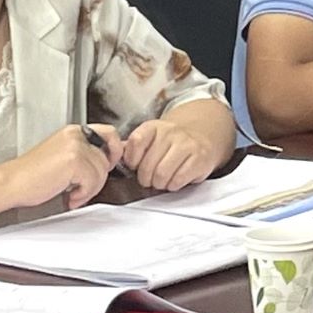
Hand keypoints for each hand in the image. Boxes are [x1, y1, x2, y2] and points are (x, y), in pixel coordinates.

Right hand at [8, 125, 112, 210]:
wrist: (11, 183)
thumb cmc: (31, 175)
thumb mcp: (61, 157)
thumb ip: (84, 155)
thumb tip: (110, 161)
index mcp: (72, 132)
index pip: (110, 133)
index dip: (114, 151)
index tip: (108, 166)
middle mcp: (75, 135)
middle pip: (107, 159)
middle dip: (97, 179)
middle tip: (79, 189)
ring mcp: (75, 147)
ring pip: (102, 173)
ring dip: (89, 189)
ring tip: (71, 194)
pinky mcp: (74, 161)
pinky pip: (93, 182)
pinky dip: (83, 194)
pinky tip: (69, 196)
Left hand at [105, 114, 222, 191]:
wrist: (202, 138)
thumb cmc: (170, 144)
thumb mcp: (150, 139)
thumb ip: (131, 147)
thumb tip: (109, 155)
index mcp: (153, 127)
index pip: (135, 143)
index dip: (132, 160)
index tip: (135, 165)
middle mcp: (170, 132)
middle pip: (148, 165)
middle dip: (146, 178)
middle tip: (150, 178)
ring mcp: (187, 144)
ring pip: (162, 174)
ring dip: (160, 183)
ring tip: (162, 180)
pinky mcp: (199, 158)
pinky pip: (179, 179)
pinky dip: (174, 185)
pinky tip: (175, 179)